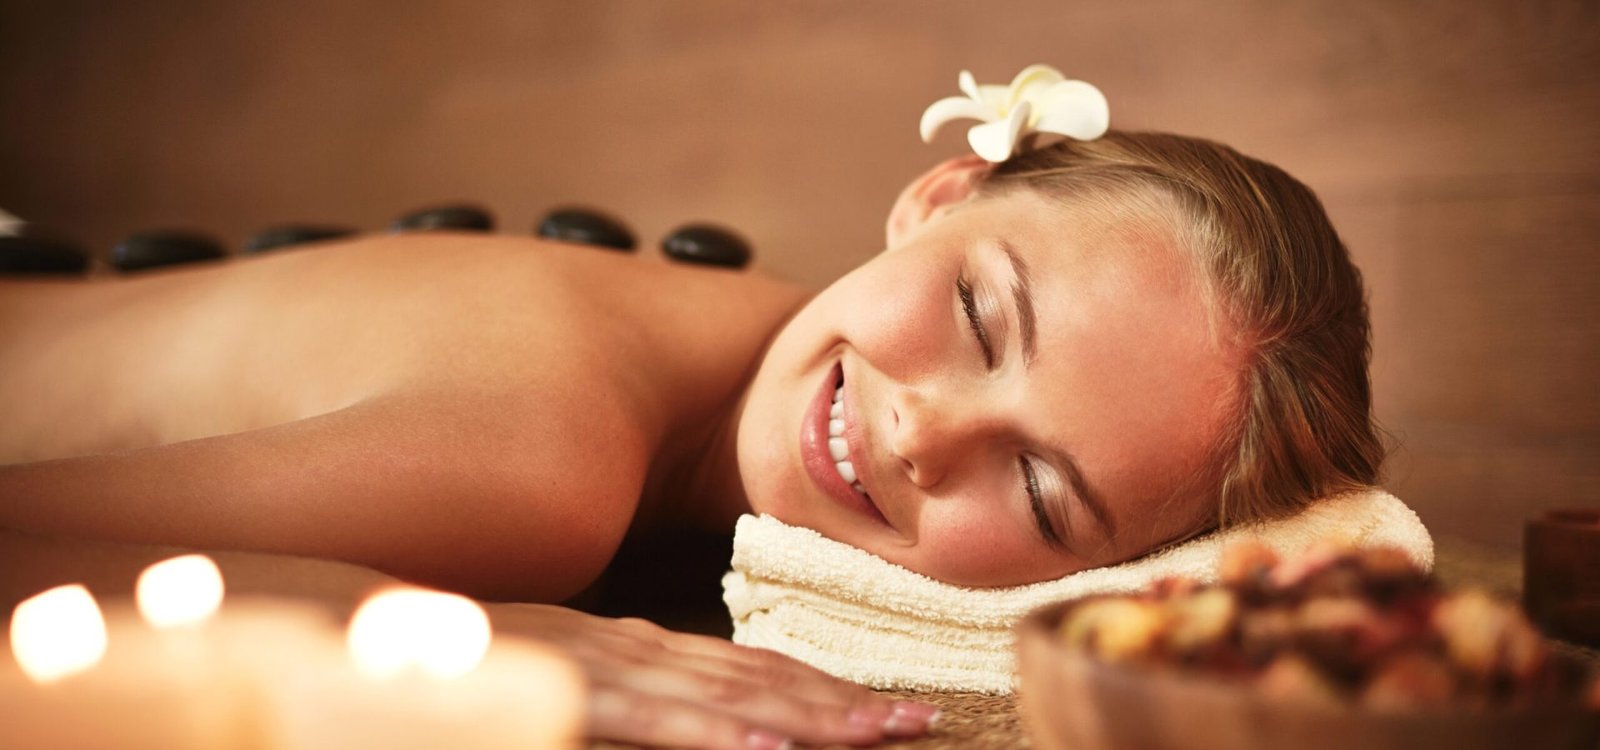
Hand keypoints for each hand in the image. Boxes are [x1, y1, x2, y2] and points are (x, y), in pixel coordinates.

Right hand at [487, 603, 939, 748]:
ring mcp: (590, 665)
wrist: (343, 614)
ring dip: (804, 715)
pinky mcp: (552, 688)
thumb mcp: (547, 675)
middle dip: (842, 701)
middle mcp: (623, 646)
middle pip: (752, 676)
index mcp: (627, 645)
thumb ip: (611, 695)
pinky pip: (640, 719)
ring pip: (715, 694)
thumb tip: (683, 719)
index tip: (890, 706)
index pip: (744, 664)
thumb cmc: (445, 656)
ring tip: (878, 733)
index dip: (821, 685)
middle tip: (926, 721)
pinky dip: (708, 734)